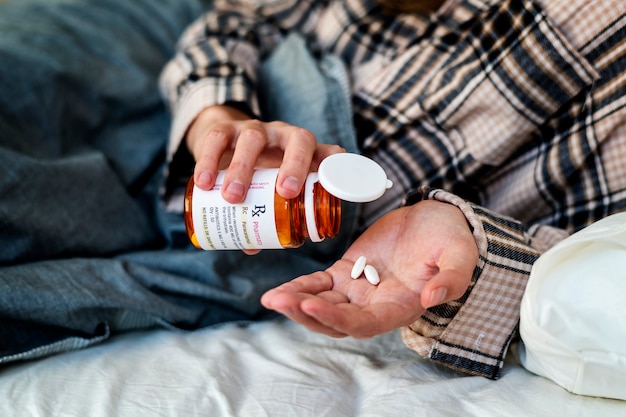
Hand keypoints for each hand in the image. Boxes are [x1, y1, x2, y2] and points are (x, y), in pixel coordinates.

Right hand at [186, 105, 344, 202]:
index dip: (334, 168)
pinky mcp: (226, 128)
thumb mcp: (270, 189)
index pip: (329, 153)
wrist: (226, 142)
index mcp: (305, 153)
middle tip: (283, 194)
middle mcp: (285, 135)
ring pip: (255, 138)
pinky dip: (209, 160)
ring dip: (243, 168)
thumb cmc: (259, 173)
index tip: (329, 189)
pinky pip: (218, 137)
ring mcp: (257, 129)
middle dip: (294, 166)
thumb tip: (253, 246)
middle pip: (299, 140)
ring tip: (232, 197)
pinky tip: (202, 184)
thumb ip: (265, 216)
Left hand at [261, 200, 478, 337]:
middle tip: (277, 301)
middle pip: (334, 321)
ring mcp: (358, 290)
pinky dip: (300, 287)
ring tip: (270, 298)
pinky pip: (319, 284)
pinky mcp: (347, 272)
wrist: (435, 220)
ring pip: (322, 305)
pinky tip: (280, 289)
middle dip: (305, 314)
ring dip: (296, 303)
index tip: (311, 306)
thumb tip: (432, 298)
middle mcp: (375, 306)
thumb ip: (452, 278)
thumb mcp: (460, 255)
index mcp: (400, 308)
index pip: (364, 324)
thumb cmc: (451, 239)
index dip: (337, 319)